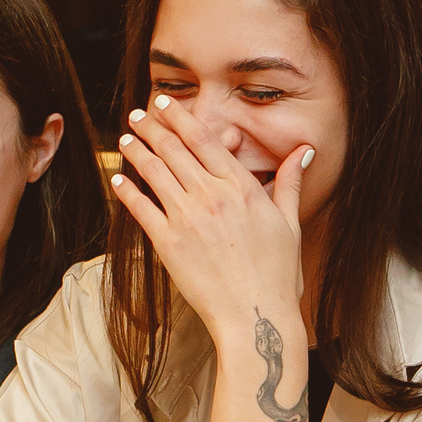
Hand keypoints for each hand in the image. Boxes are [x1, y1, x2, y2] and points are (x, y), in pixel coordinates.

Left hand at [113, 95, 316, 421]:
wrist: (256, 317)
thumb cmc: (278, 276)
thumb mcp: (290, 224)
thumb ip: (289, 183)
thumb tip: (303, 152)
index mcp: (241, 188)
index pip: (205, 141)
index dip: (181, 119)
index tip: (166, 104)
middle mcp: (212, 197)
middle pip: (175, 151)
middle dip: (153, 128)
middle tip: (138, 114)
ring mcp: (188, 219)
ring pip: (155, 173)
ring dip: (137, 152)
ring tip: (125, 138)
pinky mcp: (169, 244)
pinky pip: (142, 209)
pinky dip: (128, 191)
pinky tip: (118, 178)